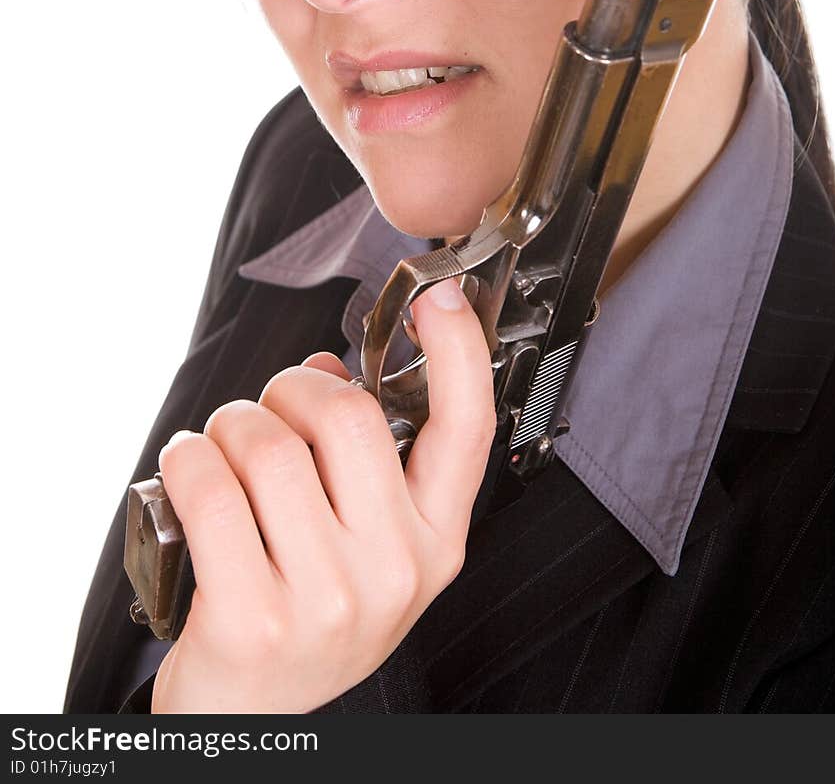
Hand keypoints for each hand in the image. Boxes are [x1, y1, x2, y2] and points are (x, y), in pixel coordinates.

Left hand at [150, 277, 494, 712]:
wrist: (249, 720)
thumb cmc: (303, 617)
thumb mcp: (359, 544)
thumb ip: (358, 457)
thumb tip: (323, 370)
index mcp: (434, 541)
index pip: (465, 428)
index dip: (457, 351)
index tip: (438, 297)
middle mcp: (395, 571)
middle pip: (343, 415)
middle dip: (284, 391)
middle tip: (265, 413)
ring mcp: (328, 601)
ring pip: (265, 445)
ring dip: (224, 427)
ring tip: (217, 454)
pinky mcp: (253, 619)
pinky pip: (208, 487)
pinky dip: (185, 460)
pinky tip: (186, 473)